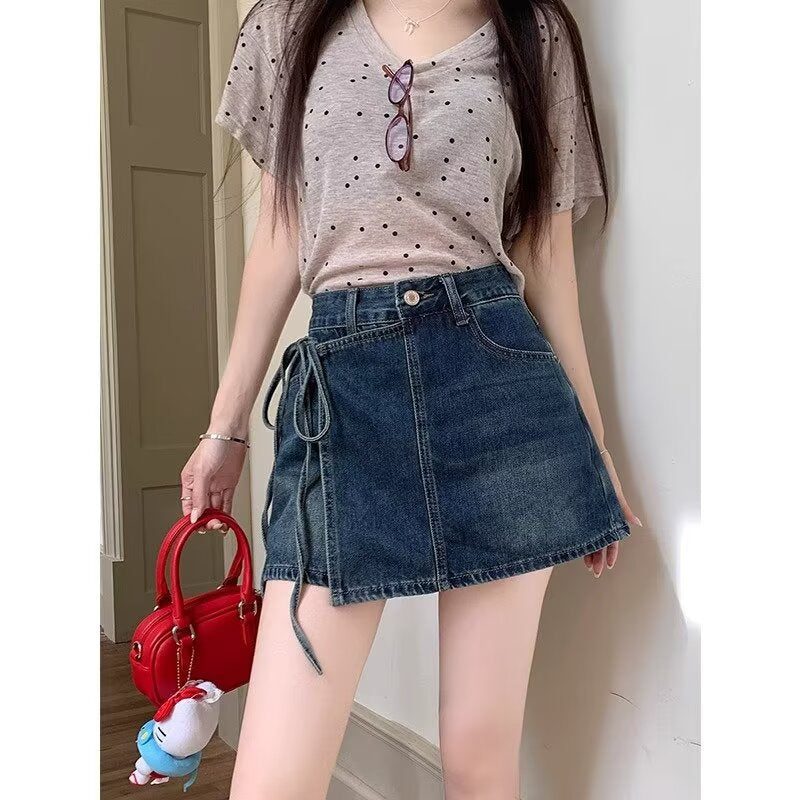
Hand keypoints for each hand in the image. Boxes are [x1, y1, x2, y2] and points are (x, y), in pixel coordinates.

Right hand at [180, 437, 246, 531]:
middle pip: (202, 508)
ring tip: (221, 525)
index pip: (188, 505)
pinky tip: (227, 521)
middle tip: (213, 525)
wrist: (232, 433)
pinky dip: (227, 512)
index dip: (192, 517)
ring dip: (217, 518)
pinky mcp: (229, 484)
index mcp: (190, 481)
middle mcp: (202, 485)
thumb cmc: (213, 445)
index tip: (198, 527)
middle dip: (206, 519)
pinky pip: (226, 502)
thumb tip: (194, 515)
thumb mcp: (202, 471)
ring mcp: (216, 485)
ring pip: (215, 507)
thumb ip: (199, 495)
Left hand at [584, 448, 642, 577]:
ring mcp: (586, 509)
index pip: (611, 537)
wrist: (581, 447)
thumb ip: (621, 507)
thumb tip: (636, 524)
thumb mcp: (612, 488)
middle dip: (597, 556)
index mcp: (609, 510)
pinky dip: (577, 536)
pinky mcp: (575, 504)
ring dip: (588, 550)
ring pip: (588, 535)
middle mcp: (597, 512)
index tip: (606, 566)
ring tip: (584, 563)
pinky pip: (577, 524)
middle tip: (593, 571)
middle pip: (599, 540)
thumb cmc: (600, 465)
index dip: (609, 553)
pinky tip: (572, 545)